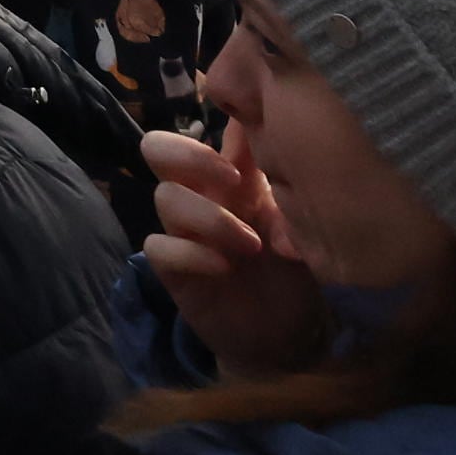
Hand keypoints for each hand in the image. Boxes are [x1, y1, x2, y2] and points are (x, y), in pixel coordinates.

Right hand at [139, 126, 330, 382]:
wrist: (289, 335)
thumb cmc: (294, 269)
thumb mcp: (298, 219)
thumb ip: (279, 175)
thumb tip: (269, 119)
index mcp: (227, 179)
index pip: (197, 131)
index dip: (206, 130)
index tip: (246, 146)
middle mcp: (199, 198)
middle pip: (157, 149)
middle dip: (189, 155)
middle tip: (232, 180)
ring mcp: (183, 233)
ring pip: (164, 197)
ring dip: (210, 217)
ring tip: (251, 245)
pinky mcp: (174, 271)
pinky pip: (158, 246)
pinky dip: (191, 253)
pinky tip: (224, 268)